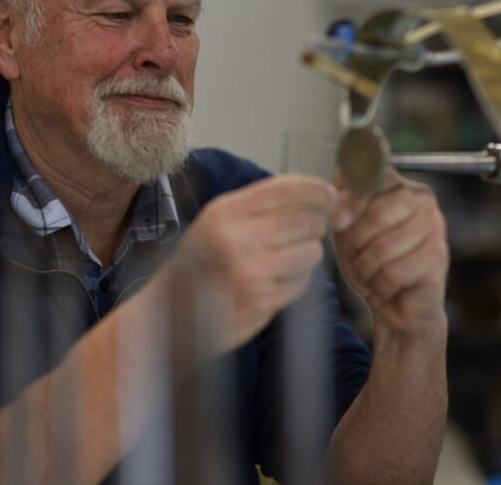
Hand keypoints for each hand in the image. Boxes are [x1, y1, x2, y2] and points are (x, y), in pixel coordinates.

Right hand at [163, 174, 336, 350]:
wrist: (170, 311)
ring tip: (283, 259)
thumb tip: (317, 194)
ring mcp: (251, 273)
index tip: (330, 195)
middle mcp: (238, 238)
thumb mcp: (219, 219)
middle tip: (304, 232)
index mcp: (227, 211)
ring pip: (312, 252)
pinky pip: (302, 283)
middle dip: (314, 225)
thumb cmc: (201, 260)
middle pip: (308, 220)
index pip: (288, 189)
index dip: (317, 189)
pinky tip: (274, 281)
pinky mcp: (262, 302)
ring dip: (306, 255)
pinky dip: (296, 281)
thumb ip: (261, 204)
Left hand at [332, 169, 448, 337]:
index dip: (349, 203)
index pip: (373, 180)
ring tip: (372, 272)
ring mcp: (436, 229)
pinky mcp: (438, 259)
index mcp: (401, 186)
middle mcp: (424, 201)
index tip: (338, 221)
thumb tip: (339, 173)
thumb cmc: (373, 263)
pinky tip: (387, 287)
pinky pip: (394, 272)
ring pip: (383, 247)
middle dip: (356, 241)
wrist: (395, 307)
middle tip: (356, 255)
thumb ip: (344, 200)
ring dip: (366, 268)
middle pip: (377, 213)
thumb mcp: (348, 229)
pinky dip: (381, 286)